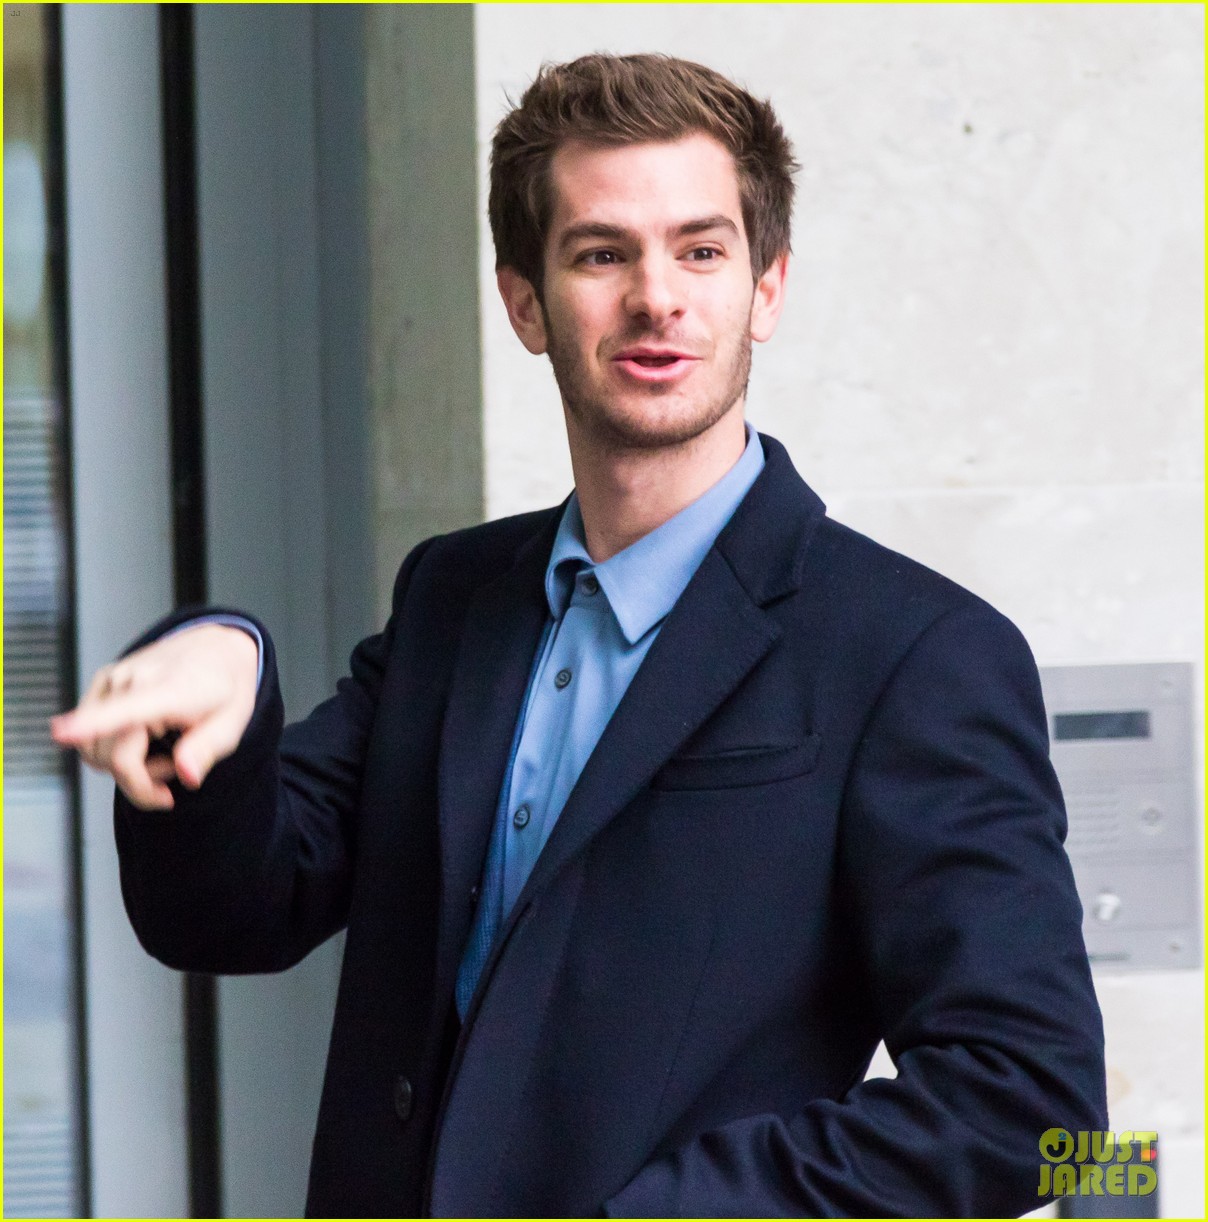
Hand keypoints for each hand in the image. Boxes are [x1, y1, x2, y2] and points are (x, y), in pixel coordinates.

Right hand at [50, 624, 258, 810]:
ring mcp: (111, 681)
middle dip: (143, 781)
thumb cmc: (225, 687)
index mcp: (170, 689)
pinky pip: (90, 740)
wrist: (215, 649)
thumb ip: (208, 749)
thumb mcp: (234, 723)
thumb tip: (188, 775)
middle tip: (178, 768)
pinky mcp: (99, 685)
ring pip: (94, 753)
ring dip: (126, 768)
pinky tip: (144, 740)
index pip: (127, 711)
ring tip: (163, 751)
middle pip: (113, 757)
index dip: (91, 724)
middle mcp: (132, 680)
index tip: (61, 732)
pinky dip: (112, 752)